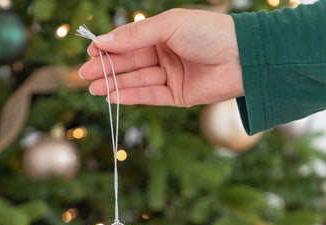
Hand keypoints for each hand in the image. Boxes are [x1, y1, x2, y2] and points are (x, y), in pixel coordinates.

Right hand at [78, 9, 243, 106]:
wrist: (242, 57)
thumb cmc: (208, 32)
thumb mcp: (168, 27)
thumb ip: (135, 37)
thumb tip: (102, 41)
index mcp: (164, 34)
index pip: (129, 42)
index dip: (109, 48)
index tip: (90, 52)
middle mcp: (165, 55)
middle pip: (130, 63)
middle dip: (107, 68)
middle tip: (84, 75)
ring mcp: (171, 76)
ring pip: (137, 81)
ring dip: (115, 84)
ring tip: (93, 88)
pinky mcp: (177, 96)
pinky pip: (149, 96)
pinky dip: (131, 96)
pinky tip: (113, 96)